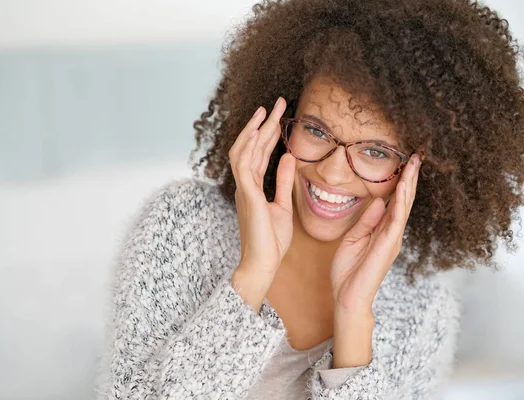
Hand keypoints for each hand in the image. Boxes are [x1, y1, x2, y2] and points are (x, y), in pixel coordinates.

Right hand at [228, 97, 295, 278]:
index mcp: (253, 188)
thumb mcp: (283, 205)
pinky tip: (260, 132)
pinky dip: (250, 146)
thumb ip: (283, 180)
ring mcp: (244, 189)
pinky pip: (245, 165)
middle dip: (262, 124)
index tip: (277, 116)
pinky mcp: (248, 196)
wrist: (263, 263)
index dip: (267, 134)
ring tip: (267, 110)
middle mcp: (246, 185)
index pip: (258, 154)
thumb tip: (289, 157)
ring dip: (255, 129)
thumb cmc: (271, 240)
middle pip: (250, 147)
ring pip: (244, 151)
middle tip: (276, 103)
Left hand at [330, 153, 421, 314]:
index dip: (400, 182)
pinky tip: (403, 189)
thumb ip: (367, 220)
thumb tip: (378, 200)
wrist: (347, 296)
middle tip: (417, 156)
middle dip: (410, 178)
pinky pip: (395, 221)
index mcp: (382, 231)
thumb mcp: (353, 238)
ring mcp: (391, 240)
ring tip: (414, 165)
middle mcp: (391, 234)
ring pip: (403, 207)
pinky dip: (400, 204)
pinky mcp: (387, 247)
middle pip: (403, 201)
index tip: (405, 163)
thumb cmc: (349, 271)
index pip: (394, 202)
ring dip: (409, 185)